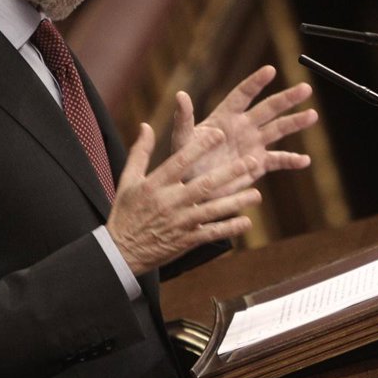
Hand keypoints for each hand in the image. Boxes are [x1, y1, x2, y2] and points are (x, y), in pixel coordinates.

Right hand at [107, 123, 262, 273]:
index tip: (219, 134)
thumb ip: (140, 152)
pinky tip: (246, 222)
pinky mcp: (185, 240)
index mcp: (155, 184)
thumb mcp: (128, 180)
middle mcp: (170, 202)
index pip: (181, 161)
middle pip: (204, 184)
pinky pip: (211, 233)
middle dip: (230, 173)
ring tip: (256, 194)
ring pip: (213, 210)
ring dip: (236, 202)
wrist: (120, 252)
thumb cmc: (125, 212)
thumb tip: (146, 125)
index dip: (201, 147)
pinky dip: (229, 228)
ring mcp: (179, 222)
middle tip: (251, 162)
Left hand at [172, 65, 317, 185]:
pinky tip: (305, 160)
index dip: (256, 82)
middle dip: (287, 98)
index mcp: (225, 117)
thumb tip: (180, 96)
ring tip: (312, 115)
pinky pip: (278, 161)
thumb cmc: (184, 161)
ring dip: (295, 123)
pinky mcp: (258, 165)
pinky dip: (292, 161)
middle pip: (268, 108)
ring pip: (278, 130)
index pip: (243, 95)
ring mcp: (253, 145)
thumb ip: (184, 119)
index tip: (270, 70)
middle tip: (305, 89)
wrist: (194, 189)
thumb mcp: (183, 140)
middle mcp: (243, 127)